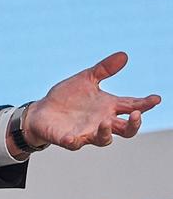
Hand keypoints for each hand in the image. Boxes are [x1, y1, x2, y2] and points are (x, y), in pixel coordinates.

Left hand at [22, 52, 160, 149]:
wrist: (41, 110)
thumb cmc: (67, 97)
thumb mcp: (86, 79)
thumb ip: (104, 69)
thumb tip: (124, 55)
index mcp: (108, 106)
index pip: (132, 106)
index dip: (145, 104)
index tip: (156, 98)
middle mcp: (101, 122)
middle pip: (126, 130)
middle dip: (134, 124)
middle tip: (136, 114)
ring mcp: (86, 132)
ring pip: (104, 139)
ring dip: (106, 132)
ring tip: (105, 122)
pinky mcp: (68, 139)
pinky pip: (74, 143)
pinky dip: (74, 141)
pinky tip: (72, 137)